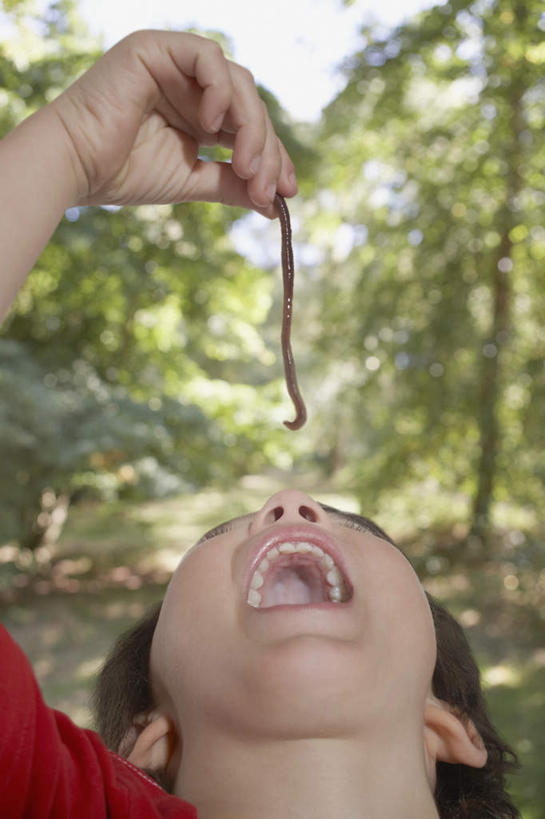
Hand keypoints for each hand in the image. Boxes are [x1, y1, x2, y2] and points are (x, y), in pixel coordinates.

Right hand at [52, 30, 296, 215]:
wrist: (77, 167)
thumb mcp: (191, 180)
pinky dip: (220, 90)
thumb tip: (274, 204)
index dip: (273, 156)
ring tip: (245, 167)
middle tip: (268, 187)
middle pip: (250, 106)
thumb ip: (231, 184)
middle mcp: (191, 86)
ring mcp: (175, 64)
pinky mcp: (158, 48)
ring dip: (250, 127)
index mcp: (198, 113)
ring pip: (237, 82)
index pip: (249, 127)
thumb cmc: (125, 174)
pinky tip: (213, 126)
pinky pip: (208, 56)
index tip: (286, 192)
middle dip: (267, 148)